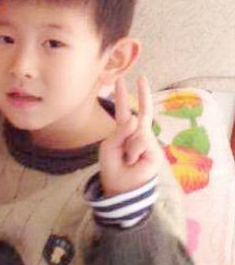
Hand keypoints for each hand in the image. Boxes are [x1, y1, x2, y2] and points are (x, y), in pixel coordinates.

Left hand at [99, 76, 161, 197]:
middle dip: (143, 94)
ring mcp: (148, 143)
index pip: (123, 111)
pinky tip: (134, 161)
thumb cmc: (112, 167)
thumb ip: (120, 131)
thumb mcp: (109, 146)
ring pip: (137, 132)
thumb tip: (136, 118)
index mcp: (123, 132)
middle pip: (143, 111)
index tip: (120, 79)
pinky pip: (142, 142)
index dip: (122, 96)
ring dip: (128, 146)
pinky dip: (134, 151)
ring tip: (127, 159)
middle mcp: (137, 135)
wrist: (120, 187)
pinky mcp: (155, 153)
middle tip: (142, 77)